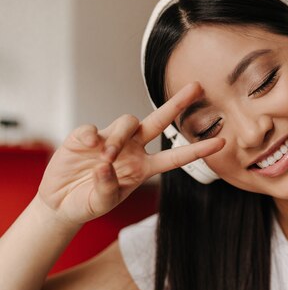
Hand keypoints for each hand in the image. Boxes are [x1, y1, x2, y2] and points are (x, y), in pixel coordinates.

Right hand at [37, 82, 223, 224]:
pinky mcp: (86, 137)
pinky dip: (92, 137)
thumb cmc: (89, 202)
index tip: (223, 142)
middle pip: (159, 121)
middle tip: (197, 86)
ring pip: (127, 123)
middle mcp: (132, 149)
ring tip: (105, 159)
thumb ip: (108, 187)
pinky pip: (93, 129)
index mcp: (144, 167)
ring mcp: (110, 140)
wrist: (61, 202)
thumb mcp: (101, 202)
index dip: (199, 149)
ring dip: (119, 138)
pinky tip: (88, 148)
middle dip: (177, 104)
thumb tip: (106, 165)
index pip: (177, 157)